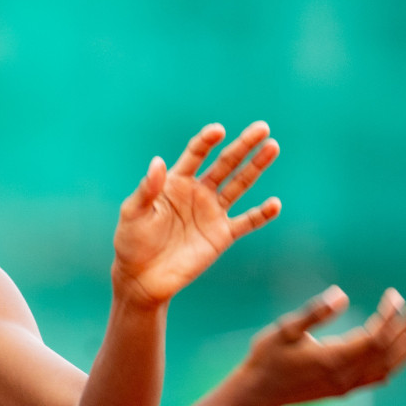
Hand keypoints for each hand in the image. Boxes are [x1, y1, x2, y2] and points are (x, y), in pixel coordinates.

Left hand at [112, 122, 281, 306]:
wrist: (142, 277)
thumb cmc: (131, 242)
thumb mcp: (133, 213)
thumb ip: (146, 189)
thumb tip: (158, 161)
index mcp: (175, 182)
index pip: (195, 154)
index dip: (206, 141)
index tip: (218, 131)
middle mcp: (198, 192)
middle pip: (225, 163)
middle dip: (243, 146)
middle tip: (262, 128)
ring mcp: (212, 212)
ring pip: (240, 184)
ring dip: (256, 167)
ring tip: (273, 147)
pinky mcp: (222, 235)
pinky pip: (247, 222)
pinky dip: (262, 214)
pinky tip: (274, 204)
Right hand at [239, 286, 405, 405]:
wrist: (257, 394)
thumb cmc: (267, 358)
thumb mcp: (285, 330)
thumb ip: (314, 313)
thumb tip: (341, 295)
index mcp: (334, 358)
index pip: (377, 335)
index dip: (391, 315)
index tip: (395, 294)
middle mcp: (347, 375)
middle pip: (391, 349)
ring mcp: (348, 385)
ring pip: (390, 365)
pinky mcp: (344, 390)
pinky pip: (380, 376)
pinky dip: (396, 363)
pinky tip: (402, 354)